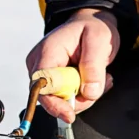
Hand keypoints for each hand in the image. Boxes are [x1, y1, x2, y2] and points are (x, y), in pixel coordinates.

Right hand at [26, 8, 119, 122]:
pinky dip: (80, 94)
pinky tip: (91, 80)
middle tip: (99, 86)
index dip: (54, 104)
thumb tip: (89, 93)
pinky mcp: (50, 82)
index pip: (41, 86)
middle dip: (76, 99)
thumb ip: (94, 66)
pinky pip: (63, 98)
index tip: (69, 114)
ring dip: (82, 96)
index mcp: (47, 52)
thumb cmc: (92, 27)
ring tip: (99, 78)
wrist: (90, 23)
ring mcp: (42, 75)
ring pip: (58, 101)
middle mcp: (38, 65)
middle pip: (49, 98)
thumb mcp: (99, 40)